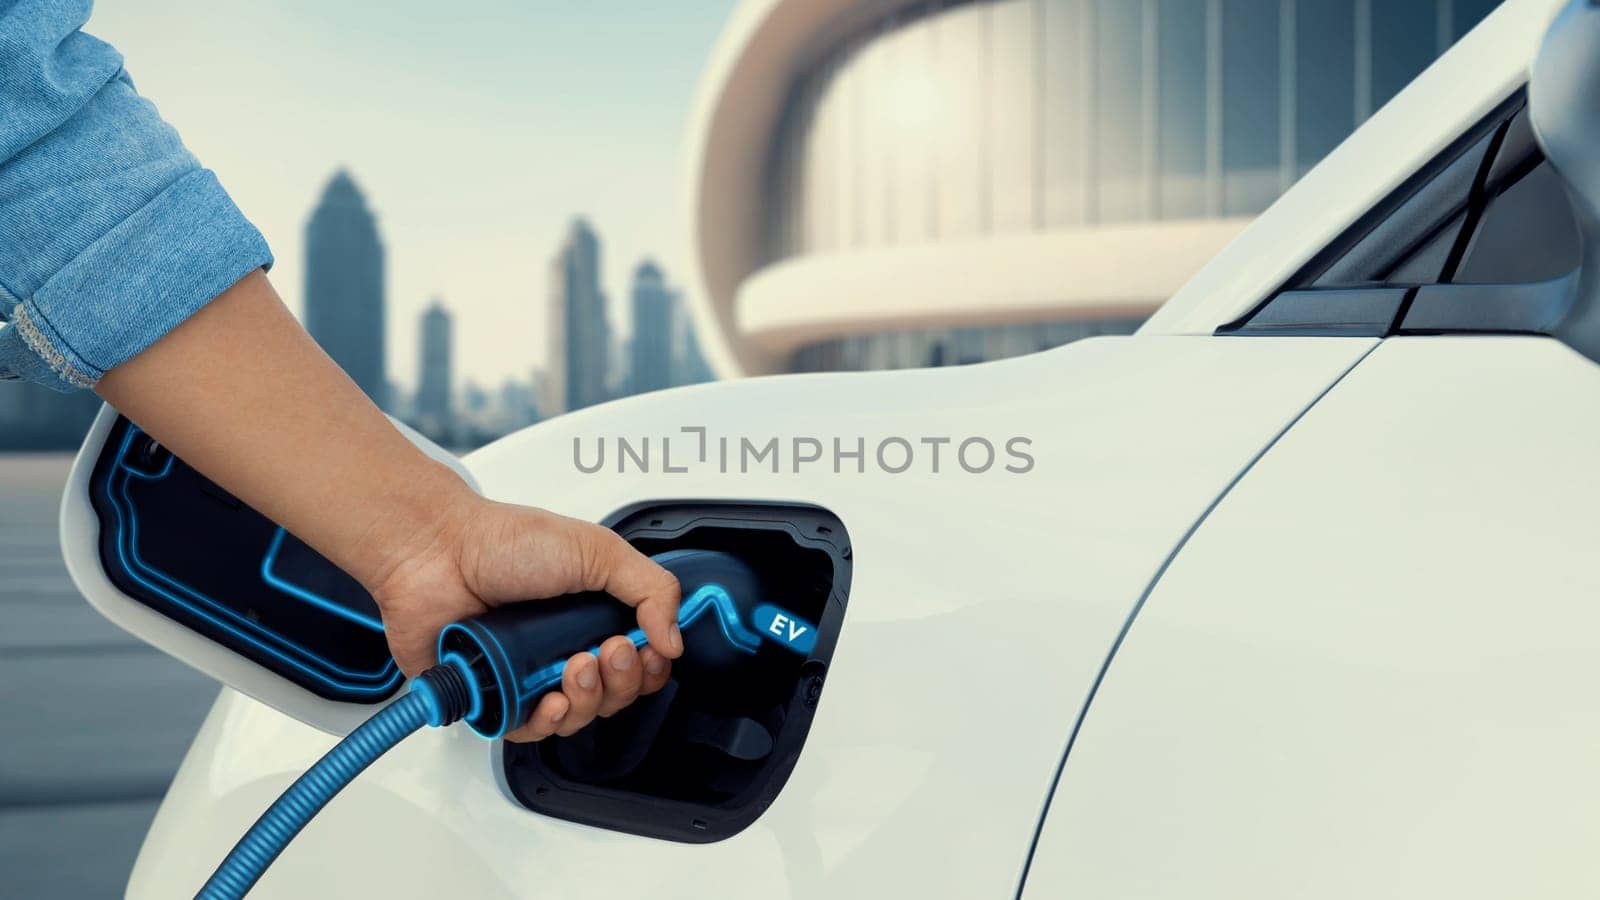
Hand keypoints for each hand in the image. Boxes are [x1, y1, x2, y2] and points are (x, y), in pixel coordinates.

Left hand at [369, 494, 681, 741]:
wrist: (437, 552)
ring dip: (590, 699)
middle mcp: (564, 647)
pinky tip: (550, 702)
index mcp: (593, 614)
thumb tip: (674, 638)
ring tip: (575, 666)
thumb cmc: (505, 542)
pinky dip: (547, 723)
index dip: (652, 664)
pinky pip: (530, 732)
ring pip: (580, 717)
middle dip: (624, 680)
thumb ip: (651, 588)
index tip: (648, 648)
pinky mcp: (495, 697)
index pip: (642, 659)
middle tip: (609, 651)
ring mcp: (530, 674)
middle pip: (618, 693)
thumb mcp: (598, 550)